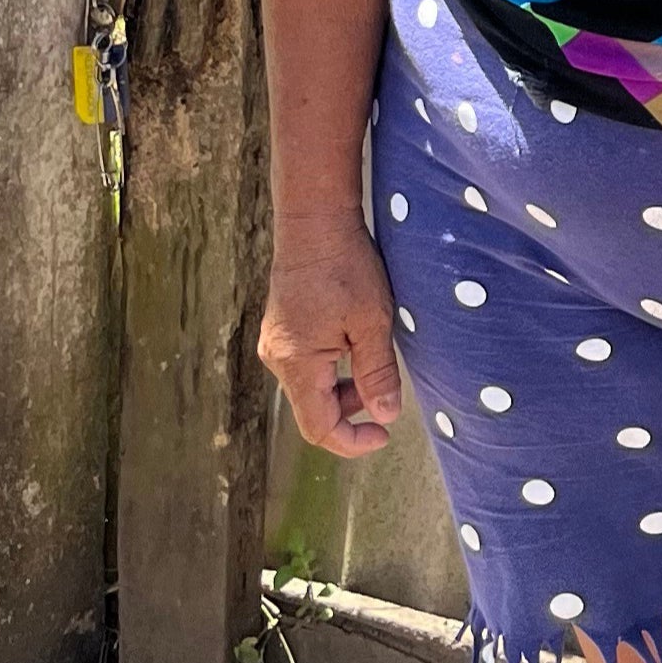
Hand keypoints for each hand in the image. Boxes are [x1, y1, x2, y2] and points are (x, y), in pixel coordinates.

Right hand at [260, 227, 405, 457]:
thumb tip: (386, 415)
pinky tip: (355, 347)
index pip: (319, 427)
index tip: (384, 435)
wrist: (315, 221)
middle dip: (351, 413)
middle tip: (384, 393)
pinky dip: (332, 371)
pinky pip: (305, 367)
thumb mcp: (373, 321)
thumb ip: (378, 373)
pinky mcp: (280, 331)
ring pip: (310, 389)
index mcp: (297, 363)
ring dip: (343, 391)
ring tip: (374, 365)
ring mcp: (275, 344)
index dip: (352, 441)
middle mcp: (277, 359)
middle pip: (312, 411)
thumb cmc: (346, 266)